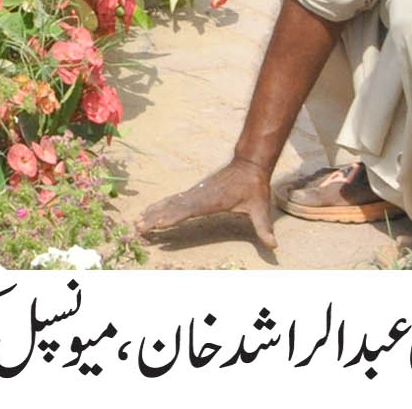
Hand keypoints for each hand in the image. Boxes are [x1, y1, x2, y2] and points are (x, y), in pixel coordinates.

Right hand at [136, 159, 278, 249]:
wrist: (249, 164)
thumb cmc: (254, 187)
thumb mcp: (261, 208)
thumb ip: (264, 228)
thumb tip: (273, 247)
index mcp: (211, 200)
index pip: (188, 210)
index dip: (172, 217)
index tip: (157, 223)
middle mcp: (199, 195)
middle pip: (172, 206)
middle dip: (155, 217)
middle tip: (138, 227)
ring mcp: (195, 192)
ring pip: (170, 202)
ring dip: (153, 211)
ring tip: (138, 221)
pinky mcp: (195, 191)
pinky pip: (174, 199)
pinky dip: (161, 205)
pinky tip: (152, 210)